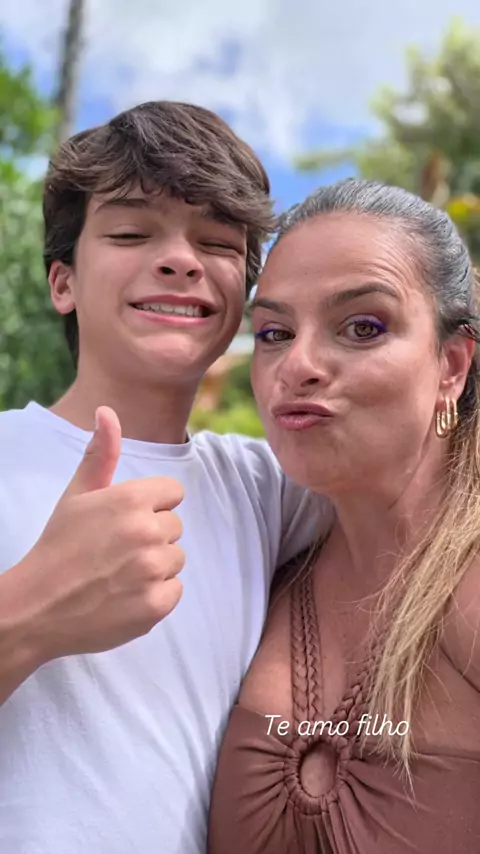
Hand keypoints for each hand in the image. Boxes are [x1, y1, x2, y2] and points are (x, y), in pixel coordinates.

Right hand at [14, 407, 184, 660]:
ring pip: (176, 559)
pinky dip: (155, 596)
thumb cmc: (58, 546)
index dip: (150, 506)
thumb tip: (106, 410)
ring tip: (118, 574)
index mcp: (132, 499)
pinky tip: (125, 596)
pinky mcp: (157, 604)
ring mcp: (153, 569)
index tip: (124, 521)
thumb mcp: (77, 495)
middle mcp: (147, 531)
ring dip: (154, 567)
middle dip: (151, 536)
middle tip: (115, 550)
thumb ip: (100, 453)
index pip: (173, 492)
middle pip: (174, 527)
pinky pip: (174, 590)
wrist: (38, 608)